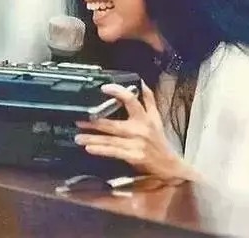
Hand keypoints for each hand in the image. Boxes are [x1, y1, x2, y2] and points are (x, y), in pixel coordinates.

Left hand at [74, 81, 197, 181]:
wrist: (170, 165)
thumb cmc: (160, 140)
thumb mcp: (157, 118)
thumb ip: (149, 100)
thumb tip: (142, 83)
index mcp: (145, 117)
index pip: (131, 100)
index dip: (118, 92)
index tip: (104, 88)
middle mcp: (140, 129)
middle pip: (114, 124)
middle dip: (95, 122)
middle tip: (79, 120)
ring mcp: (136, 144)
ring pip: (111, 140)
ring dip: (93, 138)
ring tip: (78, 136)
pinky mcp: (134, 157)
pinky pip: (114, 152)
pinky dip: (102, 150)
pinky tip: (90, 148)